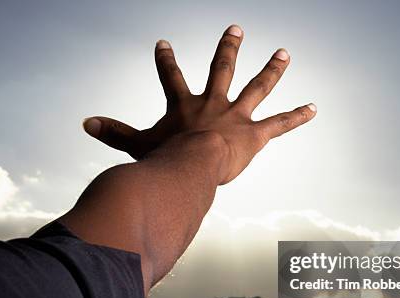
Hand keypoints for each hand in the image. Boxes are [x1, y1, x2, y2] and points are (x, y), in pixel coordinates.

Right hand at [83, 24, 315, 183]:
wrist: (190, 167)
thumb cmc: (163, 160)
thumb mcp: (136, 145)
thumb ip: (113, 133)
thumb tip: (84, 123)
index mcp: (184, 105)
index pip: (171, 76)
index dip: (166, 60)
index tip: (163, 43)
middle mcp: (213, 104)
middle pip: (222, 68)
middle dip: (228, 48)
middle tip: (236, 28)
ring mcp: (236, 116)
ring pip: (257, 87)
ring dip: (271, 69)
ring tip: (284, 53)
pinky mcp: (254, 135)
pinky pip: (279, 123)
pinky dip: (297, 116)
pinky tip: (314, 108)